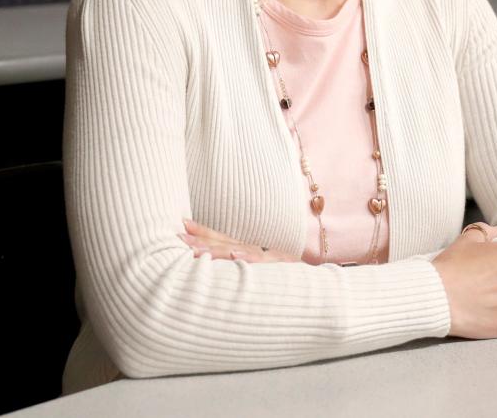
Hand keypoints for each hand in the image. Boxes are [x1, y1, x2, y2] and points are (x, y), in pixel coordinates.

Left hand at [179, 218, 298, 262]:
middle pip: (223, 242)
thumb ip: (247, 259)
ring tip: (194, 249)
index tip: (181, 223)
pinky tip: (233, 256)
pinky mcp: (277, 265)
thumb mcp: (267, 263)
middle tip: (177, 235)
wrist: (319, 273)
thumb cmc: (291, 271)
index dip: (202, 231)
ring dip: (214, 250)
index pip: (221, 237)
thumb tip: (226, 259)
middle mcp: (254, 249)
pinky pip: (259, 262)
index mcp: (249, 248)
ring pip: (236, 252)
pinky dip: (246, 258)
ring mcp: (265, 257)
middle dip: (199, 239)